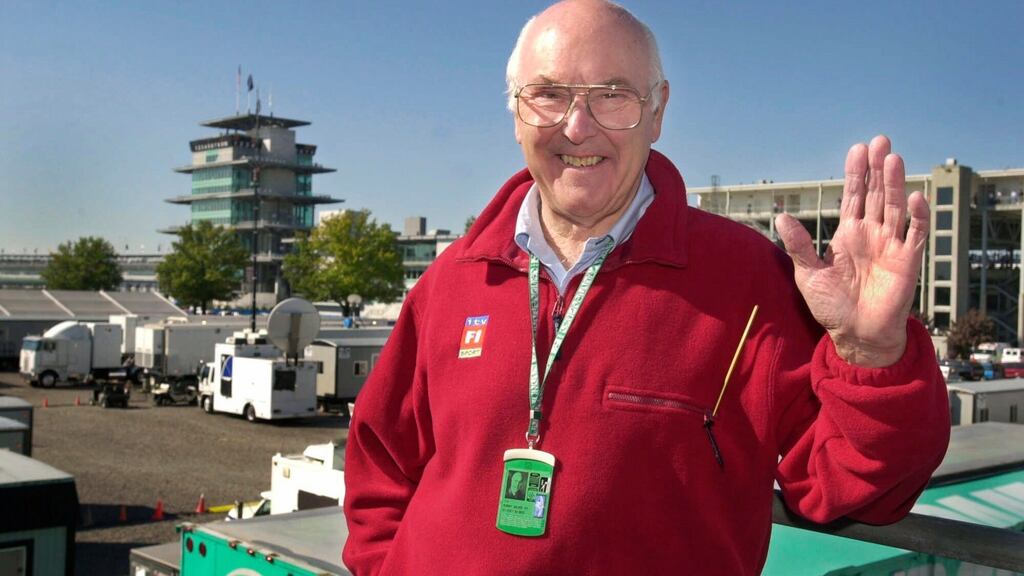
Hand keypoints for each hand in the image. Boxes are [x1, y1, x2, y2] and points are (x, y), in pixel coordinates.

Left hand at [775, 135, 928, 367]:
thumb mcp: (809, 274)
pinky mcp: (907, 261)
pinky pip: (915, 235)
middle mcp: (871, 234)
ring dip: (894, 184)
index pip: (853, 196)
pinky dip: (917, 217)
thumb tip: (780, 217)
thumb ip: (799, 246)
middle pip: (876, 194)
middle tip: (880, 141)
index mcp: (848, 234)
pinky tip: (914, 196)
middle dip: (877, 169)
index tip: (856, 149)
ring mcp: (891, 245)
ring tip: (892, 158)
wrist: (855, 335)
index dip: (856, 174)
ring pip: (895, 208)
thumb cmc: (831, 306)